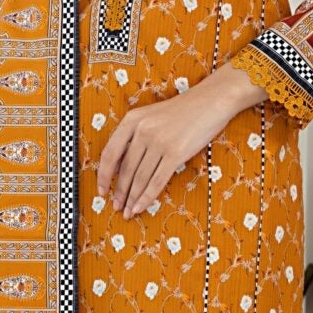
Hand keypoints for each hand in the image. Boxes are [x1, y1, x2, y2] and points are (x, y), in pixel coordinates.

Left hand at [97, 66, 266, 219]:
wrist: (211, 101)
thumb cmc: (182, 111)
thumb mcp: (151, 117)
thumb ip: (134, 137)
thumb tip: (120, 168)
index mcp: (132, 120)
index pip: (110, 153)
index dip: (103, 175)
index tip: (101, 190)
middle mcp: (142, 130)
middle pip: (125, 169)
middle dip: (120, 192)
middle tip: (117, 206)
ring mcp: (159, 142)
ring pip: (140, 178)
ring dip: (132, 198)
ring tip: (128, 211)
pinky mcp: (175, 153)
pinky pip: (156, 181)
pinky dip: (147, 197)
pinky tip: (141, 207)